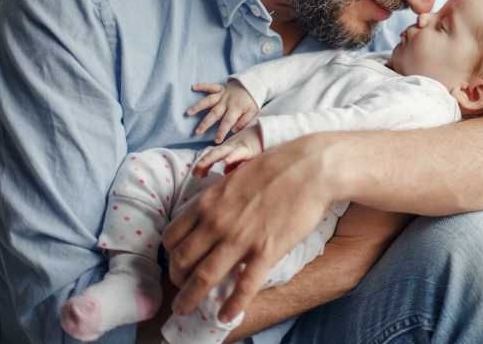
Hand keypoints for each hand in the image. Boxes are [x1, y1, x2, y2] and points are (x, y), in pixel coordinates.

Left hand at [162, 134, 336, 321]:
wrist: (311, 168)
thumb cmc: (277, 166)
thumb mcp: (235, 176)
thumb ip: (219, 197)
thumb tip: (211, 209)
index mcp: (207, 202)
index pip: (172, 236)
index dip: (171, 254)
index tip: (178, 262)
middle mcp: (216, 223)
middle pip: (181, 260)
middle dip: (176, 280)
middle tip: (180, 289)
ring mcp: (240, 239)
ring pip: (203, 277)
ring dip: (190, 299)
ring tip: (185, 311)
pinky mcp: (266, 251)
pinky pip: (244, 285)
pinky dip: (232, 305)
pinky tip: (227, 317)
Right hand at [188, 79, 259, 142]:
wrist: (254, 84)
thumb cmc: (252, 101)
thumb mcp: (253, 112)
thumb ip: (244, 121)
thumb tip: (234, 130)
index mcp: (236, 109)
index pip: (227, 123)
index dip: (222, 132)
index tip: (216, 141)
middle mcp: (227, 102)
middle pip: (215, 113)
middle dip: (206, 123)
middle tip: (197, 132)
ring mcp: (223, 94)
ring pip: (209, 101)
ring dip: (198, 106)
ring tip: (189, 112)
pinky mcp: (220, 88)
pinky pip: (210, 86)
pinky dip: (202, 86)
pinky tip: (193, 87)